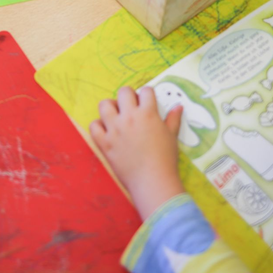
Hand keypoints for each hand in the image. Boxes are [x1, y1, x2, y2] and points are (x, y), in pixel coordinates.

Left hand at [91, 87, 185, 219]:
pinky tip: (107, 131)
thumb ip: (173, 119)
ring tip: (117, 116)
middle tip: (131, 107)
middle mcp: (129, 117)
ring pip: (104, 105)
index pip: (146, 91)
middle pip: (123, 92)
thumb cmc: (165, 159)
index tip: (147, 102)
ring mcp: (114, 129)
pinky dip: (98, 126)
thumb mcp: (171, 136)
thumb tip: (178, 106)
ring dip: (111, 107)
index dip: (147, 95)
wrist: (152, 181)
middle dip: (128, 96)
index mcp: (148, 113)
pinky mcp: (104, 142)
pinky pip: (94, 126)